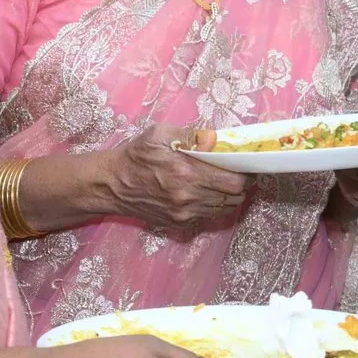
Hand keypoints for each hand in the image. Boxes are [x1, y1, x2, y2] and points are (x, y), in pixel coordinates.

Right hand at [101, 130, 250, 230]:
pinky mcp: (179, 223)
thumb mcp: (159, 134)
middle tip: (238, 171)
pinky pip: (209, 215)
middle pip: (234, 197)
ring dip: (229, 196)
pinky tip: (207, 192)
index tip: (245, 163)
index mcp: (186, 172)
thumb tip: (216, 138)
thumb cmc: (136, 155)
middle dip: (242, 184)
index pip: (234, 181)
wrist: (111, 185)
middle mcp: (188, 197)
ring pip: (225, 208)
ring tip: (224, 181)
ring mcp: (184, 213)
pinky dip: (215, 205)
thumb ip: (191, 135)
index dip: (245, 172)